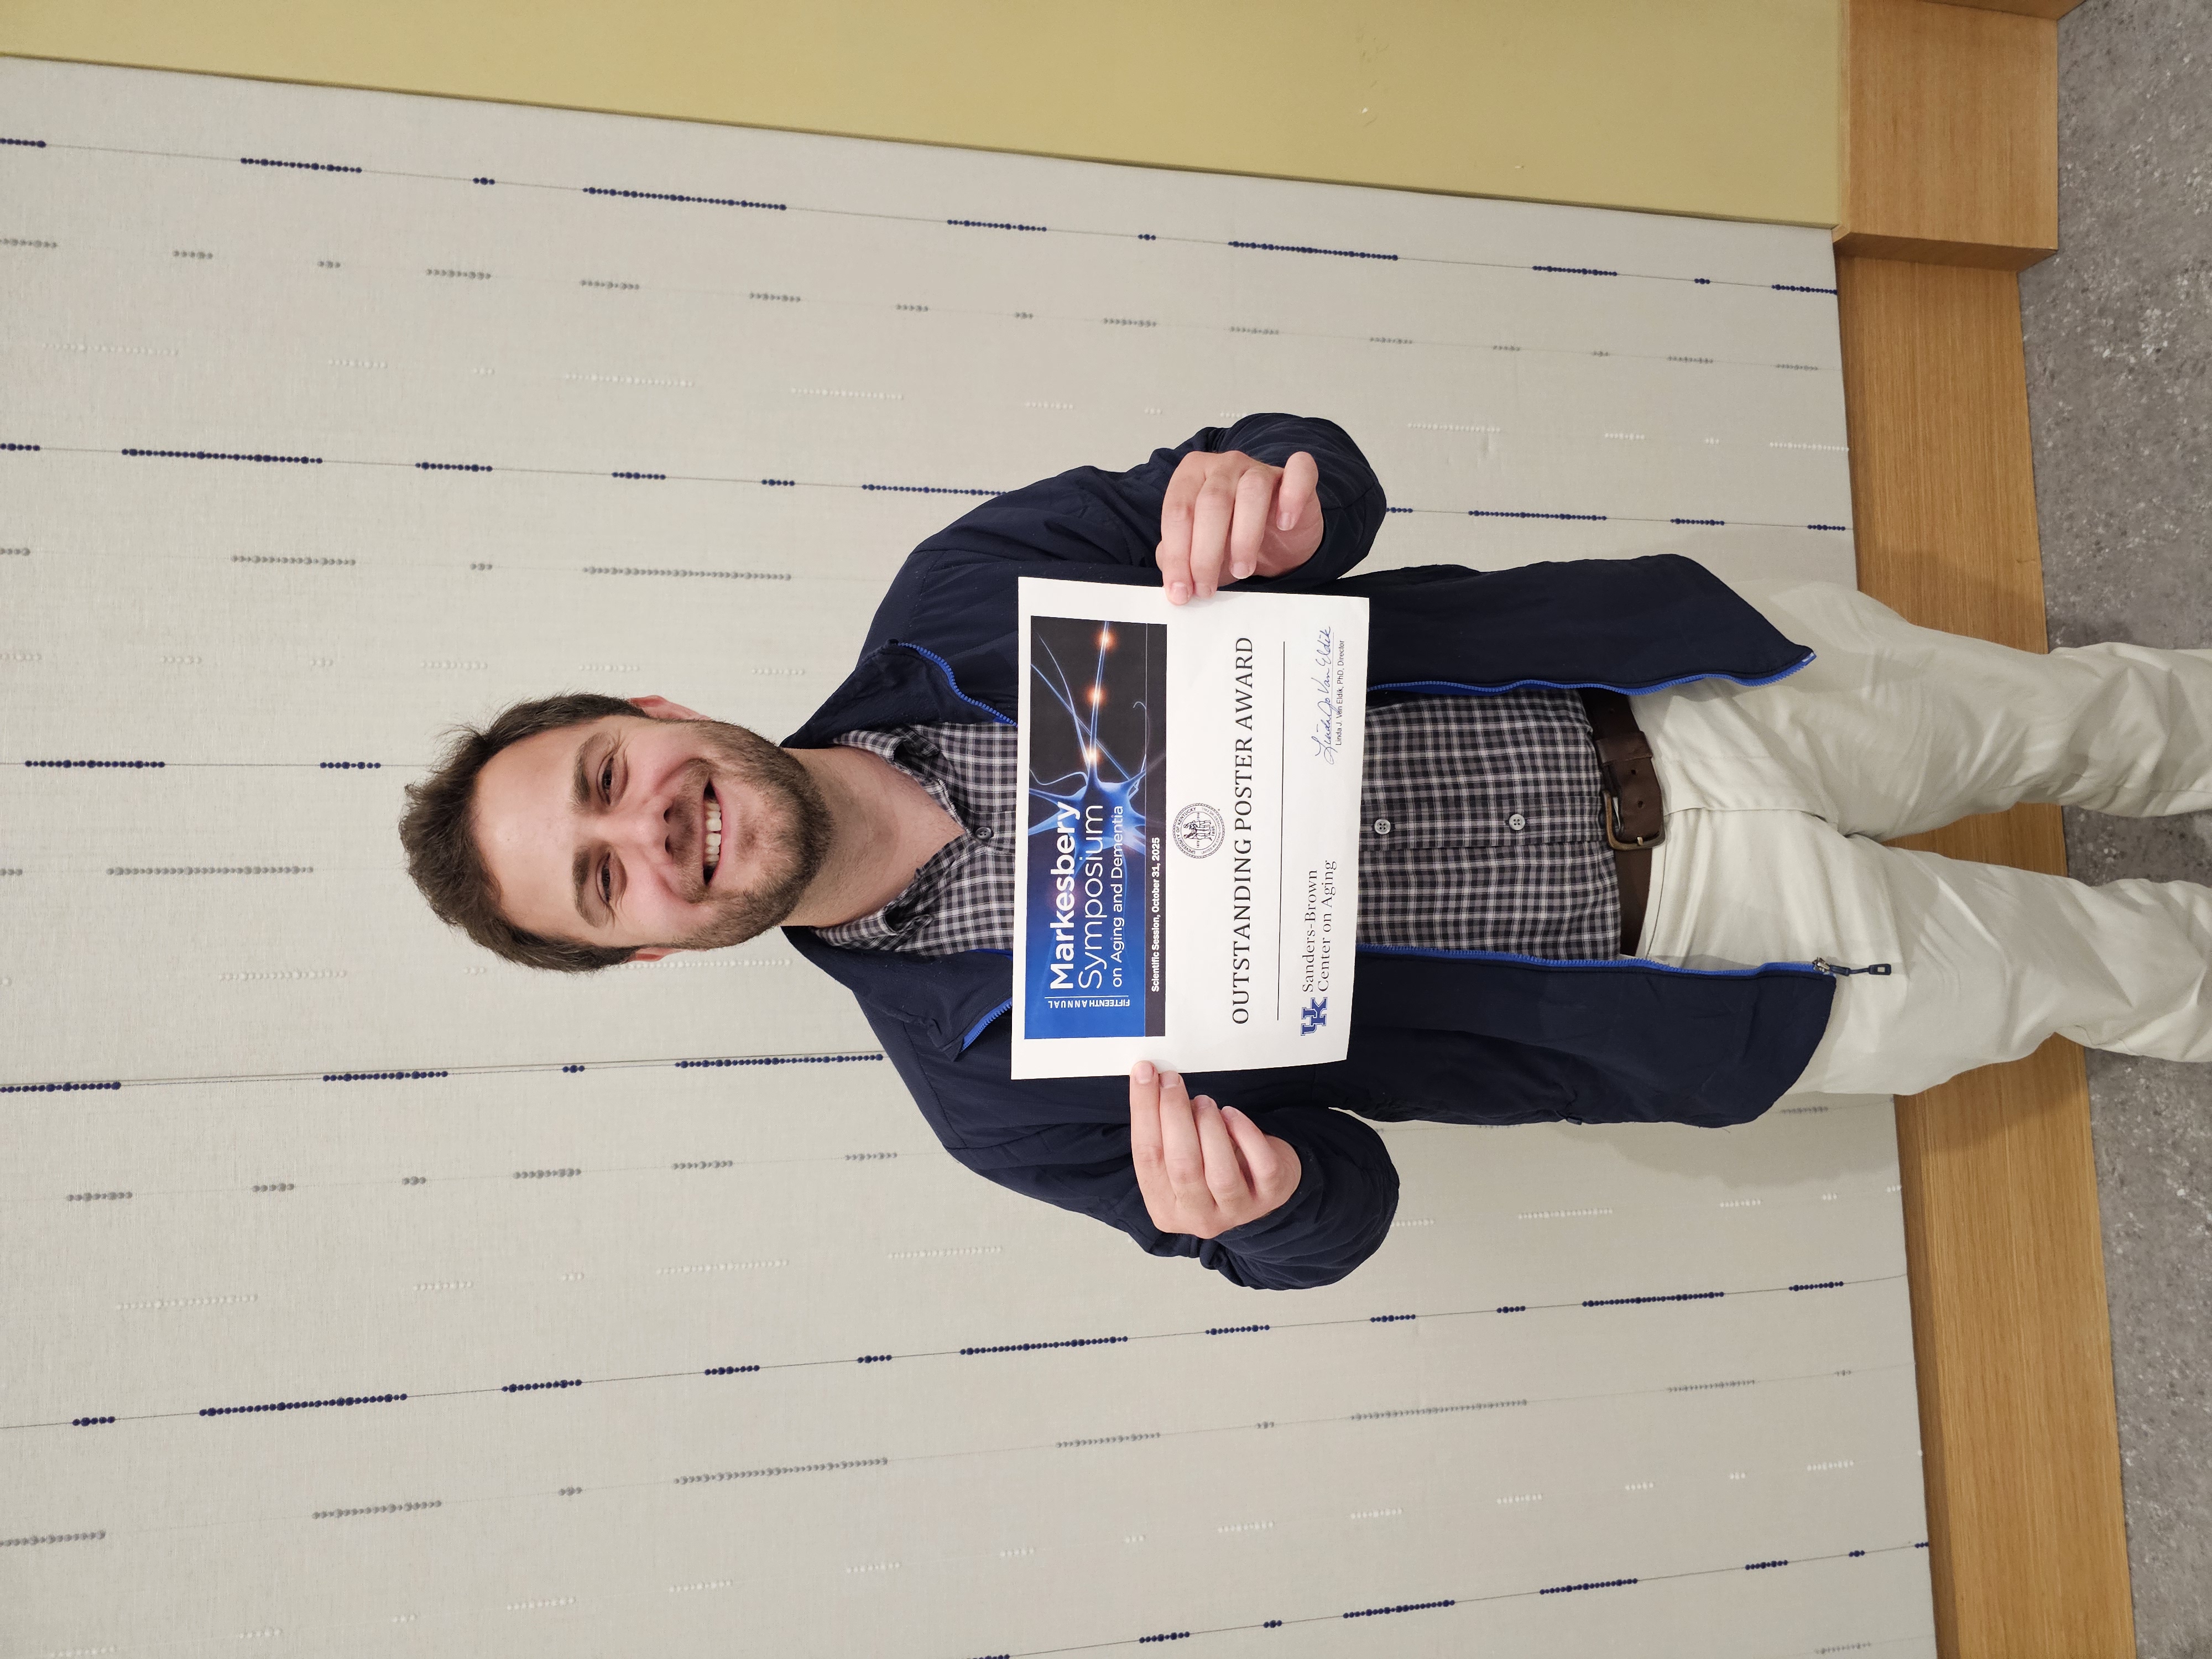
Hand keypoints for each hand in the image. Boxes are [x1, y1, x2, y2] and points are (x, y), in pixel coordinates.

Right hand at [1128, 1061, 1301, 1239]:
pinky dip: (1245, 1133)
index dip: (1144, 1112)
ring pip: (1221, 1173)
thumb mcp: (1180, 1157)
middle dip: (1174, 1115)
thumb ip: (1165, 1132)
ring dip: (1209, 1126)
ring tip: (1204, 1102)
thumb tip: (1153, 1082)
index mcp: (1164, 1209)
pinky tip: (1232, 1115)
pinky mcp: (1270, 1196)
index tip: (1144, 1073)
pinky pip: (1261, 1165)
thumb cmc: (1211, 1163)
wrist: (1262, 1185)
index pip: (1147, 1159)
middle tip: (1172, 1080)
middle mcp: (1198, 1218)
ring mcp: (1236, 1211)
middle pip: (1181, 1166)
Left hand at [1155, 448, 1322, 604]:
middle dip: (1205, 553)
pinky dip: (1292, 498)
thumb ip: (1178, 557)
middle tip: (1206, 588)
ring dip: (1245, 537)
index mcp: (1191, 475)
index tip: (1180, 591)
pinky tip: (1285, 524)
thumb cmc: (1233, 540)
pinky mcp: (1297, 476)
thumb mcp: (1198, 551)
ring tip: (1243, 571)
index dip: (1177, 555)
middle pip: (1211, 503)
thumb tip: (1173, 580)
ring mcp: (1260, 467)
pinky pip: (1298, 473)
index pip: (1177, 511)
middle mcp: (1224, 465)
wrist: (1279, 541)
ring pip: (1251, 492)